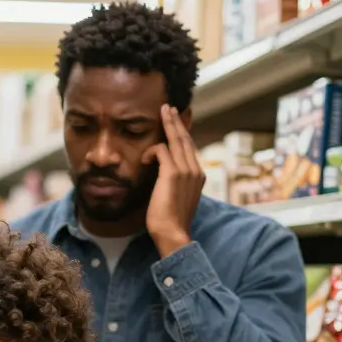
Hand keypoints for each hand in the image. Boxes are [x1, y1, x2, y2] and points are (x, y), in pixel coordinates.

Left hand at [143, 104, 204, 257]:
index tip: (177, 124)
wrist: (173, 233)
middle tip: (169, 108)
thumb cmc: (170, 222)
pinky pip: (161, 150)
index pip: (190, 149)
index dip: (183, 134)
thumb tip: (164, 178)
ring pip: (177, 139)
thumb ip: (174, 184)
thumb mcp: (176, 198)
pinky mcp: (172, 173)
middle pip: (186, 139)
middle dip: (176, 121)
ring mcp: (186, 170)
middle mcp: (195, 170)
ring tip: (162, 112)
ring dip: (168, 124)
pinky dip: (151, 152)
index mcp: (197, 176)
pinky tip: (144, 159)